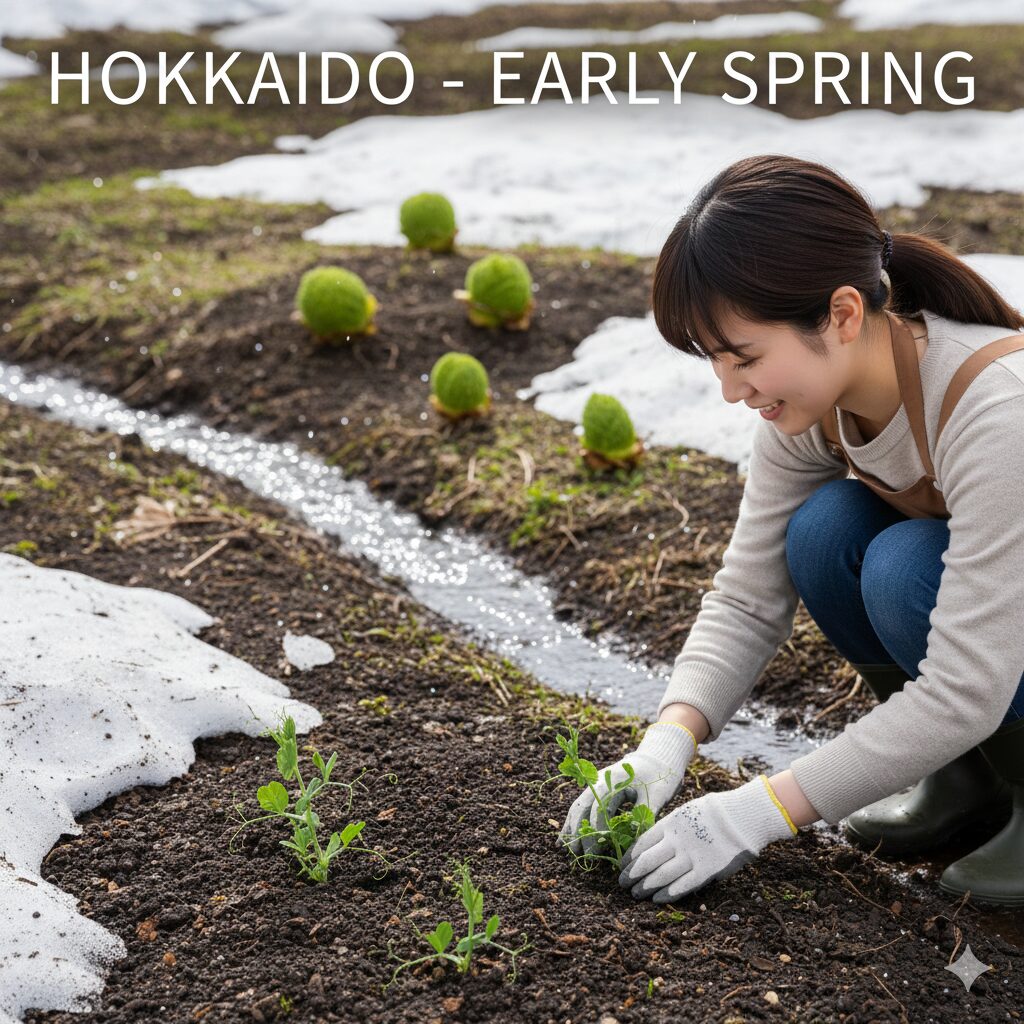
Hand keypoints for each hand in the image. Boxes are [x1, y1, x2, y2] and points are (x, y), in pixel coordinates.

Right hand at [561, 722, 696, 857]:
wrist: (656, 759)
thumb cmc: (659, 777)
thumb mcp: (657, 795)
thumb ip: (645, 815)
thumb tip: (636, 840)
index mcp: (614, 781)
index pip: (599, 806)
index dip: (597, 828)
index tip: (599, 848)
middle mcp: (599, 780)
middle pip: (582, 807)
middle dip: (580, 831)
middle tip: (583, 855)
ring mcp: (596, 784)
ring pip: (578, 806)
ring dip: (573, 828)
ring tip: (571, 851)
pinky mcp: (597, 790)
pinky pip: (581, 806)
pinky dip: (574, 821)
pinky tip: (566, 837)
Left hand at [618, 775, 797, 901]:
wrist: (742, 815)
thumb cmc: (715, 812)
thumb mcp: (687, 812)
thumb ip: (672, 828)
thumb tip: (657, 844)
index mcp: (671, 824)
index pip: (643, 842)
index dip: (631, 857)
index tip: (622, 866)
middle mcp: (677, 840)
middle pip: (648, 860)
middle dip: (633, 874)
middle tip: (623, 884)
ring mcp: (691, 856)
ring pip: (661, 875)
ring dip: (646, 886)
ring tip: (636, 894)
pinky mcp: (706, 870)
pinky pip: (683, 885)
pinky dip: (668, 893)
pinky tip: (657, 899)